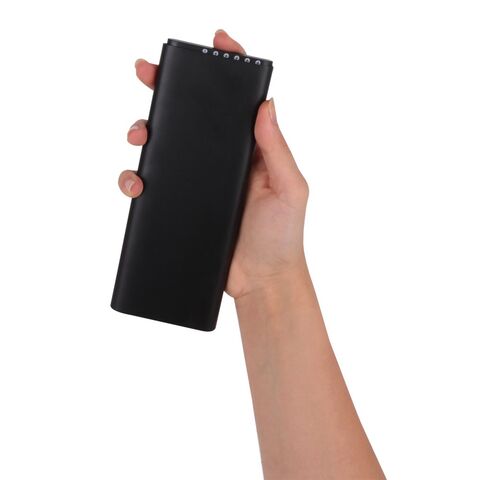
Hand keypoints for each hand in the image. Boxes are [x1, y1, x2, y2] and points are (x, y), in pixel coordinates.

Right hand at [118, 30, 308, 298]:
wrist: (262, 280)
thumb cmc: (283, 236)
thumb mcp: (289, 188)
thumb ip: (276, 148)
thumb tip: (265, 104)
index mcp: (250, 150)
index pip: (236, 102)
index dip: (226, 68)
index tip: (216, 41)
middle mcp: (222, 161)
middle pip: (192, 117)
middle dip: (168, 91)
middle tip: (147, 74)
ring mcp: (199, 183)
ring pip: (164, 147)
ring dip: (145, 132)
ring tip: (139, 135)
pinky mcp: (181, 206)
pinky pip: (153, 186)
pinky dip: (137, 179)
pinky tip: (136, 182)